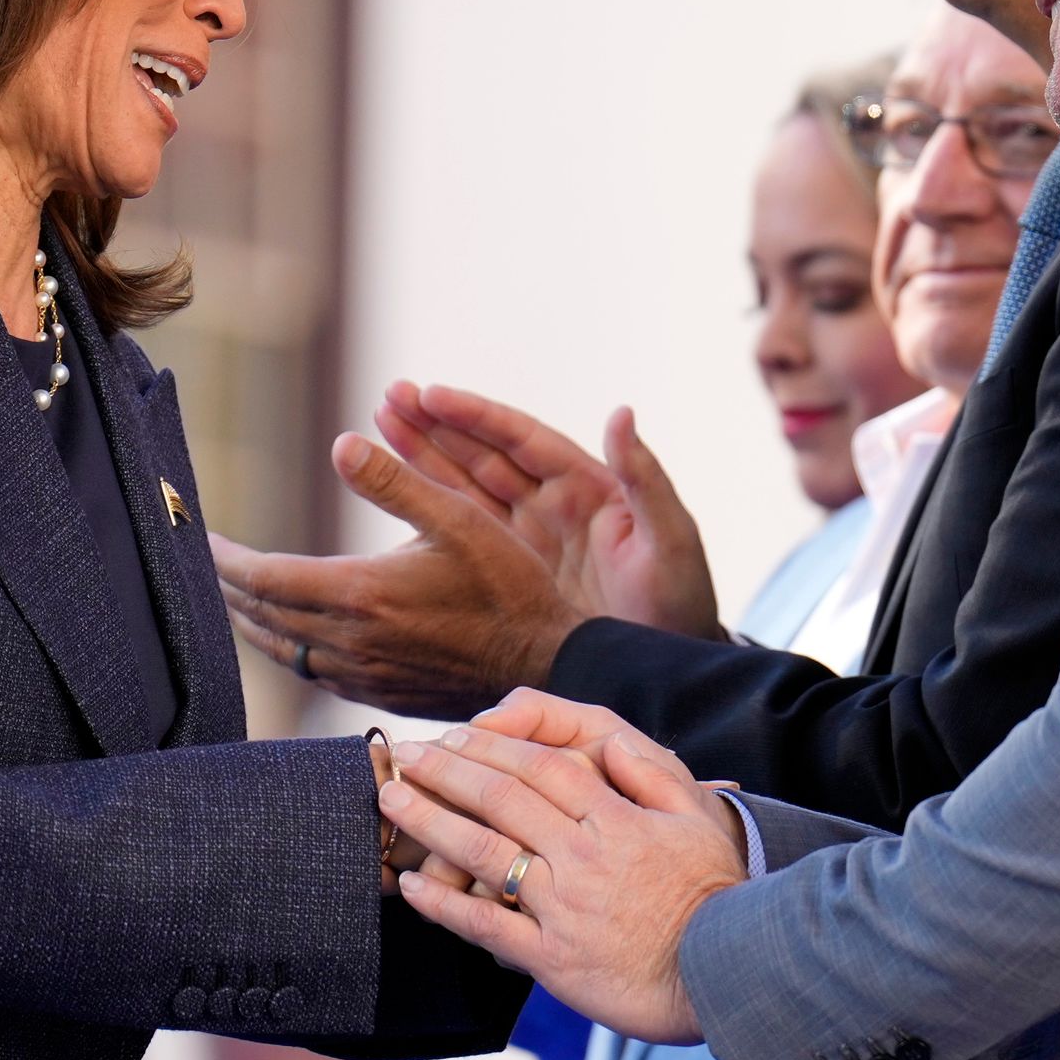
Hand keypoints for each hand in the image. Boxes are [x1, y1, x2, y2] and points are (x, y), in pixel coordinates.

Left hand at [211, 426, 573, 718]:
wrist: (543, 662)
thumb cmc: (508, 585)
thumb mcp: (460, 518)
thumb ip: (396, 482)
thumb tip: (340, 442)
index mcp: (361, 593)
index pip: (263, 579)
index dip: (225, 560)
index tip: (204, 539)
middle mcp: (350, 641)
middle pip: (260, 616)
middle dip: (226, 588)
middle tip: (206, 563)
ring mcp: (360, 674)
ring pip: (279, 649)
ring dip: (248, 621)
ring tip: (232, 596)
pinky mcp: (376, 693)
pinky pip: (308, 672)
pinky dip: (282, 647)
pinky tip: (287, 634)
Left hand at [379, 693, 746, 1043]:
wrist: (720, 976)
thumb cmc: (715, 896)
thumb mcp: (697, 821)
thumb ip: (651, 777)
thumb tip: (610, 744)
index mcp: (617, 820)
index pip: (544, 768)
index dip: (495, 746)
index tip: (457, 734)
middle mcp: (583, 857)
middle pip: (503, 799)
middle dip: (449, 771)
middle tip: (408, 754)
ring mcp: (563, 907)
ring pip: (485, 852)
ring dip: (432, 822)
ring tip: (392, 800)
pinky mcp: (552, 957)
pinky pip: (487, 924)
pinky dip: (446, 904)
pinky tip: (413, 886)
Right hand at [382, 384, 725, 643]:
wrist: (664, 666)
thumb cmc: (682, 602)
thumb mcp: (672, 540)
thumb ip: (647, 479)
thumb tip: (622, 412)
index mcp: (587, 487)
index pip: (523, 439)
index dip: (476, 416)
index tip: (430, 393)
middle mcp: (552, 506)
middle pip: (483, 456)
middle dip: (436, 427)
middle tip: (387, 399)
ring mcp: (528, 541)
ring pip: (465, 491)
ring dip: (423, 460)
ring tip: (377, 428)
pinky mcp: (512, 577)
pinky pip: (462, 539)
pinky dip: (428, 517)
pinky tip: (390, 500)